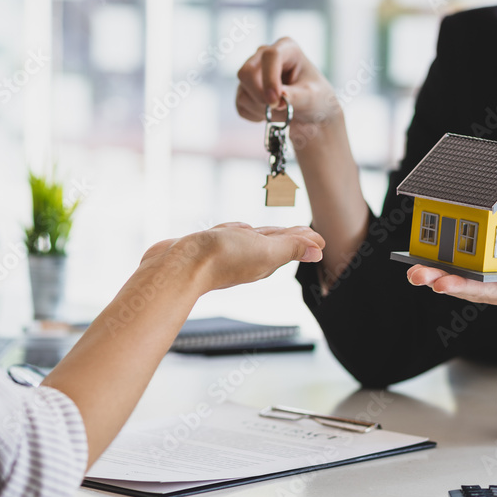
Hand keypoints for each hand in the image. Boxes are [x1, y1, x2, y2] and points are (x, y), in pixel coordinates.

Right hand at [142, 222, 324, 292]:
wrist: (178, 266)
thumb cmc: (221, 259)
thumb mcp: (265, 250)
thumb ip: (291, 247)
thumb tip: (318, 250)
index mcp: (266, 259)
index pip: (290, 245)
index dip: (304, 238)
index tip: (316, 236)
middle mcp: (247, 257)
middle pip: (273, 242)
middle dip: (288, 237)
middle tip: (302, 233)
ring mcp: (225, 252)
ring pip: (250, 238)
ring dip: (263, 233)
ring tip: (274, 232)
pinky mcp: (206, 246)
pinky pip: (226, 235)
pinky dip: (235, 230)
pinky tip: (235, 229)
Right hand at [236, 38, 340, 137]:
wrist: (310, 113)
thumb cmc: (316, 98)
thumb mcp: (313, 97)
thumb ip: (297, 96)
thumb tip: (279, 99)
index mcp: (286, 48)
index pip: (269, 56)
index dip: (269, 78)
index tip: (276, 101)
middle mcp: (264, 56)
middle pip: (247, 72)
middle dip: (260, 95)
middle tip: (277, 108)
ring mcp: (253, 73)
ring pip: (243, 92)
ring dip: (261, 108)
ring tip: (281, 111)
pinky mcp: (245, 90)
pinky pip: (241, 105)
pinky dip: (255, 115)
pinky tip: (271, 114)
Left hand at [405, 264, 496, 357]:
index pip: (478, 290)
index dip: (460, 287)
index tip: (443, 285)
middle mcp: (483, 287)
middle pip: (457, 284)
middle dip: (437, 280)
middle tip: (418, 276)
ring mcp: (475, 279)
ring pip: (449, 276)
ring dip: (429, 273)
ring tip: (411, 271)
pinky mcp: (470, 270)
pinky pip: (450, 266)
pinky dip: (433, 262)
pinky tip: (415, 258)